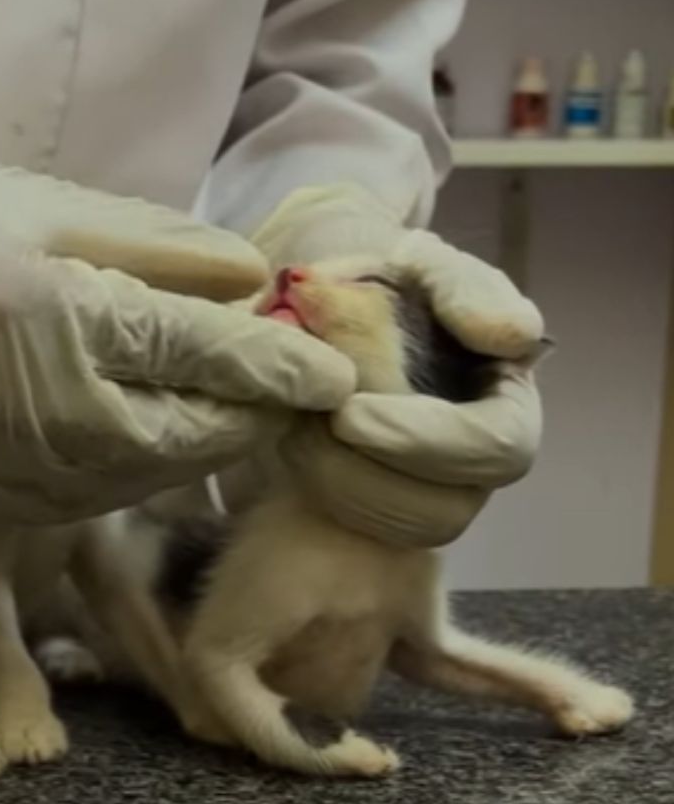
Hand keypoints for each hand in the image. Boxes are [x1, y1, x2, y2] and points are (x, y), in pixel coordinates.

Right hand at [0, 94, 352, 522]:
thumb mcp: (26, 196)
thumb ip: (145, 246)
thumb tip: (248, 281)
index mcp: (22, 303)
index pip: (182, 351)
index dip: (266, 367)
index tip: (326, 378)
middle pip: (150, 442)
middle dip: (228, 426)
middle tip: (278, 404)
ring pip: (94, 488)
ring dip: (166, 461)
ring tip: (209, 424)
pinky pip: (30, 504)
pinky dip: (92, 483)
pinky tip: (118, 449)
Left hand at [253, 185, 544, 546]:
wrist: (322, 318)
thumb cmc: (383, 285)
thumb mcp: (421, 265)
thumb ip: (464, 289)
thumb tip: (511, 337)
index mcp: (506, 397)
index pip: (498, 447)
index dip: (423, 442)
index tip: (347, 416)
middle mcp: (479, 462)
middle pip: (445, 508)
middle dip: (364, 471)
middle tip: (306, 424)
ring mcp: (437, 496)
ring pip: (396, 530)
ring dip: (334, 482)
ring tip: (293, 427)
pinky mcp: (386, 516)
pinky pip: (359, 537)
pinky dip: (317, 498)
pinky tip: (292, 448)